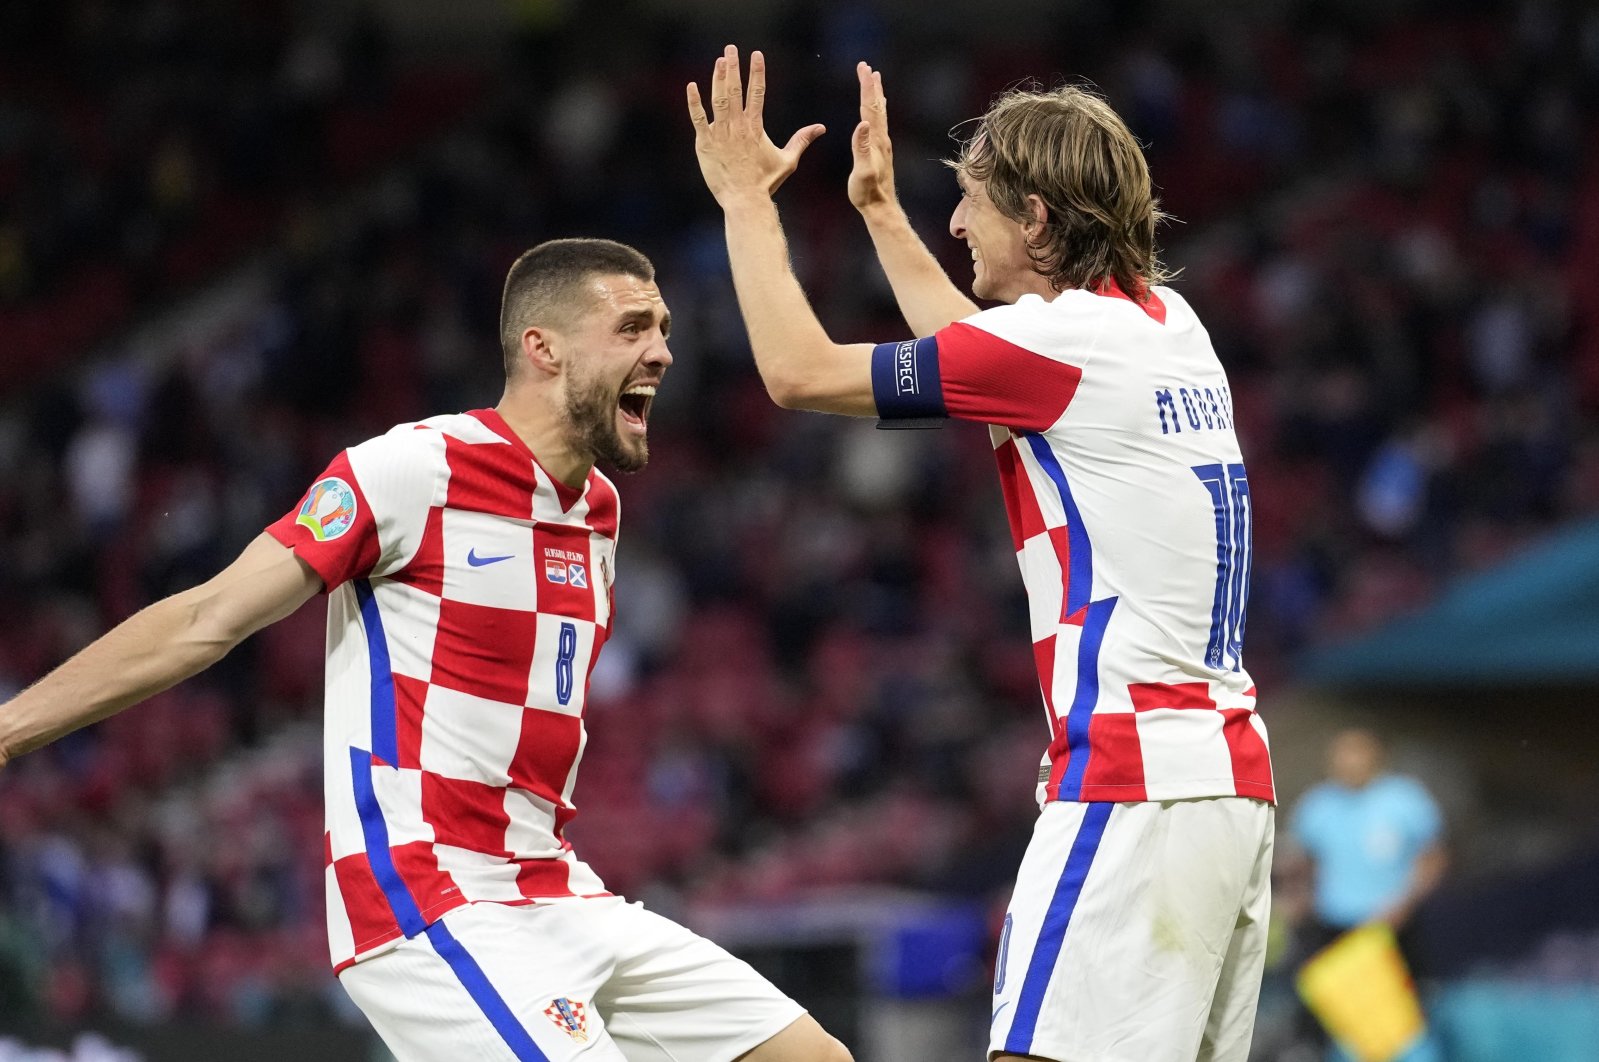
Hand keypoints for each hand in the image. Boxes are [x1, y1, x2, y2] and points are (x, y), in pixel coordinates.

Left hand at [687, 45, 825, 206]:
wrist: (744, 199)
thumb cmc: (766, 182)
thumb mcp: (788, 160)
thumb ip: (802, 140)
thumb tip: (821, 128)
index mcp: (755, 127)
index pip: (757, 92)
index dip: (757, 72)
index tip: (756, 54)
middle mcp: (738, 126)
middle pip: (735, 90)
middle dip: (734, 67)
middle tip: (731, 48)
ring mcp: (720, 133)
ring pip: (718, 100)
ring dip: (718, 78)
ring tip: (719, 61)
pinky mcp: (705, 143)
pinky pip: (697, 119)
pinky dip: (694, 103)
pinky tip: (691, 87)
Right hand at [848, 61, 897, 212]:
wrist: (880, 208)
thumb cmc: (868, 193)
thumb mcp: (862, 171)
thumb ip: (861, 147)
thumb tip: (862, 123)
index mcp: (876, 140)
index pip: (870, 107)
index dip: (866, 87)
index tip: (864, 68)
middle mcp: (881, 139)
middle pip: (877, 106)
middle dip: (871, 85)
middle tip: (867, 67)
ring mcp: (882, 145)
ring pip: (879, 114)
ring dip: (876, 96)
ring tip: (874, 82)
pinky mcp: (880, 152)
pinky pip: (879, 124)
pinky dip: (877, 112)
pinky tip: (875, 114)